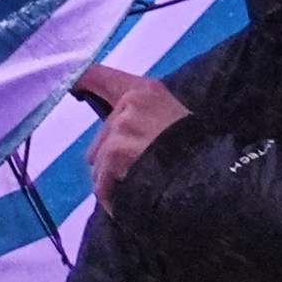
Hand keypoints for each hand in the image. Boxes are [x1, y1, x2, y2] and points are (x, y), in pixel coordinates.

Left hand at [77, 64, 191, 210]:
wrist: (210, 172)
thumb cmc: (197, 149)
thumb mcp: (174, 119)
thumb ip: (144, 116)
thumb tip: (118, 129)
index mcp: (144, 90)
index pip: (97, 76)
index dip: (78, 81)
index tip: (71, 89)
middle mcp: (129, 103)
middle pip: (102, 134)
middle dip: (112, 156)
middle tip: (135, 171)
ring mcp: (121, 127)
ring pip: (98, 161)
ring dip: (112, 178)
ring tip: (134, 190)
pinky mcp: (116, 152)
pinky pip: (102, 181)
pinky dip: (111, 197)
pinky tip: (124, 205)